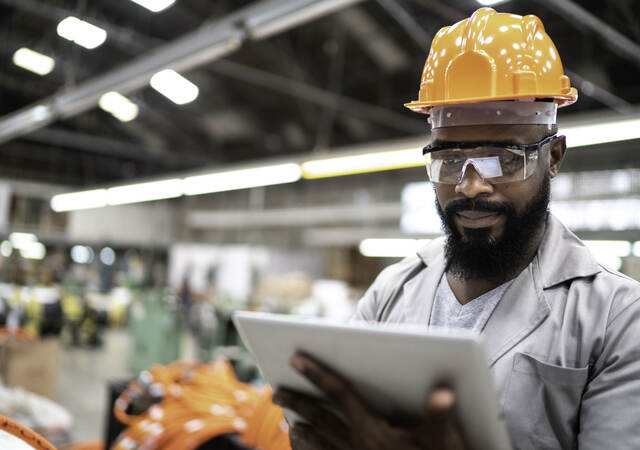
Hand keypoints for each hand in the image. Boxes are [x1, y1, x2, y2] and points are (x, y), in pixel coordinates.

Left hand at [272, 352, 465, 449]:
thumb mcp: (443, 440)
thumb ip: (439, 416)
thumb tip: (444, 393)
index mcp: (373, 431)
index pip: (340, 395)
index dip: (318, 374)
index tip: (297, 358)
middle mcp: (358, 446)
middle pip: (321, 418)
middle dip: (298, 401)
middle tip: (276, 390)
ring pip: (321, 442)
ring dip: (303, 428)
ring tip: (290, 420)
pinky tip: (306, 445)